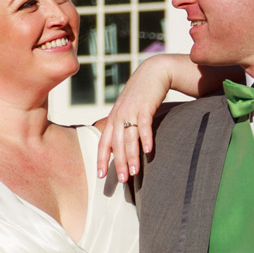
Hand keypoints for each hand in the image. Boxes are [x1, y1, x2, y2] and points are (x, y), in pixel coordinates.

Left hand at [96, 55, 200, 182]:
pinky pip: (144, 125)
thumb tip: (120, 147)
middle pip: (116, 144)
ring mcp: (131, 111)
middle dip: (118, 163)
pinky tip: (149, 150)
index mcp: (113, 120)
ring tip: (134, 172)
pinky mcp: (145, 106)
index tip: (101, 176)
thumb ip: (122, 127)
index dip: (101, 160)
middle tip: (121, 180)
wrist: (152, 72)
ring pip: (129, 138)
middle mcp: (118, 117)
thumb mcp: (126, 111)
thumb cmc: (140, 95)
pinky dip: (146, 138)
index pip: (104, 143)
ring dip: (131, 156)